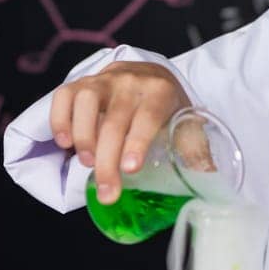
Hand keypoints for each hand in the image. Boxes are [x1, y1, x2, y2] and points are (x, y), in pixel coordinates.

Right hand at [48, 62, 189, 203]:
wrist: (151, 77)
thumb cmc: (169, 109)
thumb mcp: (187, 126)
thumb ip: (195, 152)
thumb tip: (208, 179)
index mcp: (161, 91)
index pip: (149, 116)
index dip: (137, 142)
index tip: (130, 169)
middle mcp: (131, 80)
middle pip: (115, 121)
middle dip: (107, 160)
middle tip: (107, 192)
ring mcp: (103, 80)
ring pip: (85, 102)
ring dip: (83, 136)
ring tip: (86, 163)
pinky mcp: (81, 82)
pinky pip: (64, 96)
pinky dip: (59, 120)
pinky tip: (65, 143)